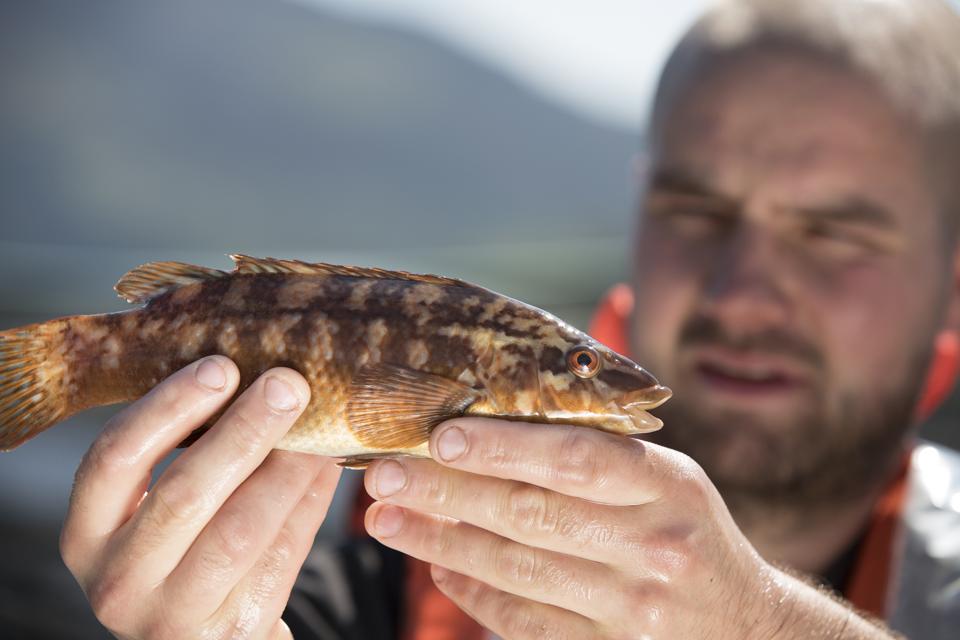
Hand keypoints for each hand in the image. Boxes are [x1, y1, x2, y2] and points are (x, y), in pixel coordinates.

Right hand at [60, 356, 341, 639]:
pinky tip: (327, 468)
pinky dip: (308, 505)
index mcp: (88, 533)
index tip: (221, 365)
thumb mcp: (158, 510)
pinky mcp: (230, 632)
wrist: (205, 637)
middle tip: (288, 384)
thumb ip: (187, 451)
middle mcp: (118, 579)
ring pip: (240, 531)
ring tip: (320, 429)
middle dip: (243, 430)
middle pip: (184, 493)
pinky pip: (279, 557)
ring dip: (287, 469)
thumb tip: (256, 371)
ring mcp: (171, 615)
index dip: (168, 407)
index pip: (115, 458)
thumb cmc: (184, 553)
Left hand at [361, 418, 781, 638]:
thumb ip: (595, 456)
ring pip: (518, 570)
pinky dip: (474, 593)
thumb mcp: (666, 480)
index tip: (440, 434)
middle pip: (532, 514)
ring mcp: (632, 609)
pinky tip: (436, 564)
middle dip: (447, 492)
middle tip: (383, 473)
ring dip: (441, 542)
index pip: (576, 457)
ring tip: (386, 518)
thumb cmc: (686, 531)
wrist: (744, 627)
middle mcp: (654, 547)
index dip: (505, 445)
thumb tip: (488, 431)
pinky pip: (526, 622)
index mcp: (667, 485)